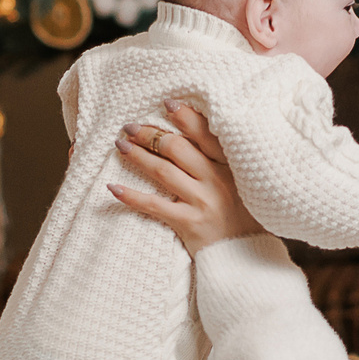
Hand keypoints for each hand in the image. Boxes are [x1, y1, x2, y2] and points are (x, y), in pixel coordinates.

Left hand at [108, 101, 266, 252]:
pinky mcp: (189, 223)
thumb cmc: (242, 216)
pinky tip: (113, 188)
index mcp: (231, 165)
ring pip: (163, 171)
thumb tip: (193, 136)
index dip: (185, 116)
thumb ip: (222, 161)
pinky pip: (154, 206)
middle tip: (130, 126)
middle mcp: (217, 180)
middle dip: (150, 134)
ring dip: (138, 156)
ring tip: (120, 145)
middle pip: (178, 148)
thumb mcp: (242, 182)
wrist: (246, 256)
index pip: (206, 134)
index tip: (166, 103)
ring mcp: (202, 201)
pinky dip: (131, 196)